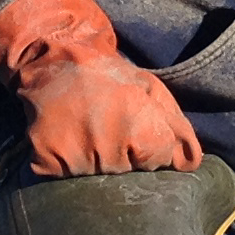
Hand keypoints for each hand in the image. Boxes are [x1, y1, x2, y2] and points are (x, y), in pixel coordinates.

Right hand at [0, 0, 201, 176]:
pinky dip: (63, 162)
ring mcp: (73, 157)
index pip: (158, 159)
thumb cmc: (108, 75)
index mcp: (138, 126)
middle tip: (105, 123)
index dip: (150, 144)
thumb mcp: (151, 90)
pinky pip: (63, 176)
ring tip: (85, 128)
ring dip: (93, 159)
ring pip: (95, 176)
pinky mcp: (44, 161)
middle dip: (122, 152)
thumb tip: (190, 164)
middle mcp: (107, 145)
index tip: (135, 124)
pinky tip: (64, 137)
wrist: (53, 58)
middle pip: (127, 170)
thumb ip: (176, 127)